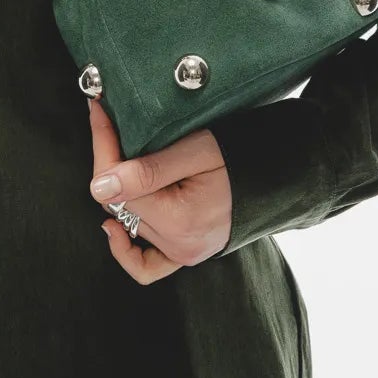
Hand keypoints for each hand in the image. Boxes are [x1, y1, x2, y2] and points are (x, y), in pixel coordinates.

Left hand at [87, 95, 232, 282]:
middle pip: (119, 204)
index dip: (104, 147)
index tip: (99, 113)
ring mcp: (183, 254)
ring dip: (121, 191)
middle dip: (111, 164)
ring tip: (125, 157)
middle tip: (112, 125)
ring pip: (128, 221)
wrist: (278, 175)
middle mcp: (180, 245)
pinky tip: (114, 229)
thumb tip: (100, 187)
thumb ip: (148, 170)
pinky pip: (146, 265)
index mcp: (181, 220)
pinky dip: (126, 249)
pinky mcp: (186, 255)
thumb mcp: (198, 150)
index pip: (118, 187)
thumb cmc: (242, 156)